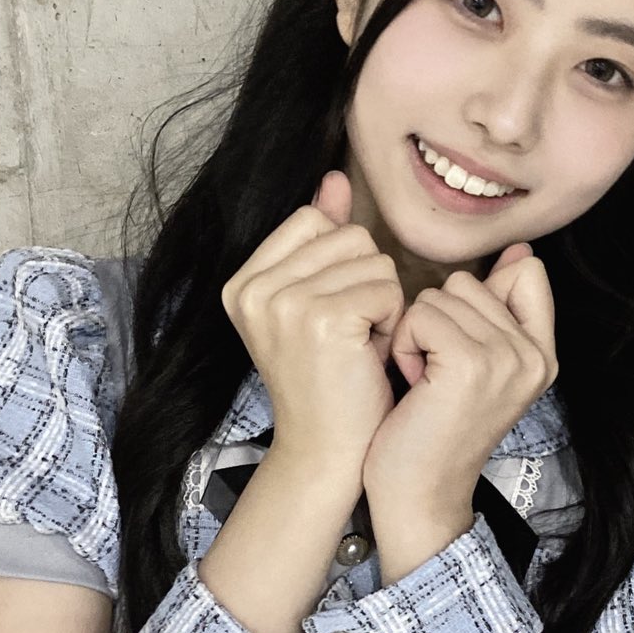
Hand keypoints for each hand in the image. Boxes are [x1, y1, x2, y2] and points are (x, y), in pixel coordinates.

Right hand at [220, 171, 404, 482]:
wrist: (327, 453)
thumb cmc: (330, 381)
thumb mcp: (317, 302)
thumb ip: (320, 237)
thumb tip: (333, 179)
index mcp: (241, 283)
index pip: (313, 221)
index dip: (342, 264)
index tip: (331, 316)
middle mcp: (253, 289)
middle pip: (348, 235)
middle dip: (365, 284)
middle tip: (348, 338)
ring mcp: (283, 303)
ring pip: (372, 259)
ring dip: (382, 304)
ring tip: (358, 347)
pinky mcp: (321, 319)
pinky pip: (387, 287)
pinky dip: (393, 322)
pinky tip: (370, 356)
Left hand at [360, 244, 558, 520]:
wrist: (418, 496)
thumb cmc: (432, 431)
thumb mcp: (477, 366)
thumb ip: (498, 310)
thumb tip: (518, 252)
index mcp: (543, 355)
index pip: (527, 274)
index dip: (479, 295)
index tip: (458, 345)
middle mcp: (535, 356)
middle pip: (470, 282)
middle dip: (437, 320)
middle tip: (436, 375)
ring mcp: (507, 359)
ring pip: (442, 295)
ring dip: (417, 333)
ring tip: (424, 381)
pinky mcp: (471, 364)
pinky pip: (422, 315)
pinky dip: (405, 344)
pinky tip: (413, 383)